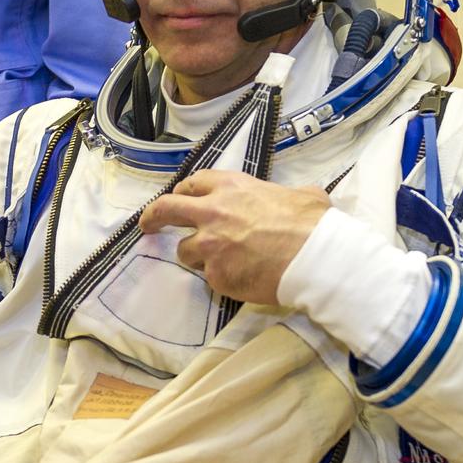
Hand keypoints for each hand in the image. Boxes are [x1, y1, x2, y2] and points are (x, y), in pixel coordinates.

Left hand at [139, 170, 330, 304]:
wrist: (314, 259)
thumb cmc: (312, 225)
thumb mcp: (302, 196)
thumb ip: (288, 195)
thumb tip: (300, 198)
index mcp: (231, 187)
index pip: (192, 184)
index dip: (184, 192)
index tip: (179, 199)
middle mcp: (212, 212)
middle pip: (166, 209)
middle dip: (153, 216)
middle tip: (148, 226)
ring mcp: (210, 245)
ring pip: (185, 250)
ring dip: (198, 255)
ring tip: (223, 262)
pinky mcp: (215, 275)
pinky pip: (209, 277)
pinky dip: (222, 278)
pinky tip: (243, 278)